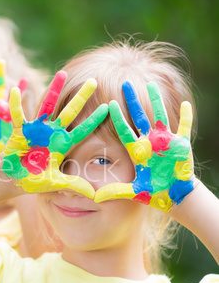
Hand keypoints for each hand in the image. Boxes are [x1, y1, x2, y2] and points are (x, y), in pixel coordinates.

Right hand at [1, 71, 107, 196]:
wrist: (12, 180)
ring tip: (62, 73)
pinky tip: (16, 90)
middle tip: (94, 81)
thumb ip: (73, 185)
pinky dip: (16, 104)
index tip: (109, 107)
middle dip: (81, 97)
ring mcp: (36, 130)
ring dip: (54, 90)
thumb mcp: (55, 183)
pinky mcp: (20, 130)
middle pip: (69, 112)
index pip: (82, 131)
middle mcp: (52, 134)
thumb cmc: (33, 181)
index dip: (95, 120)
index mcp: (62, 145)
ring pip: (47, 106)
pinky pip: (18, 115)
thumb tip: (94, 195)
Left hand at [94, 81, 194, 211]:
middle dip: (132, 101)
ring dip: (156, 101)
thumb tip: (95, 198)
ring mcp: (165, 141)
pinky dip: (186, 116)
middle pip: (139, 117)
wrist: (173, 195)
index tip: (108, 103)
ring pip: (160, 116)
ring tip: (151, 84)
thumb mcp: (133, 192)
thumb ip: (115, 191)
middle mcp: (149, 142)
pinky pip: (184, 127)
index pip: (124, 130)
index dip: (117, 117)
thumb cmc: (152, 192)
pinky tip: (186, 104)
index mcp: (137, 150)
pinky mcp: (181, 145)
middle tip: (125, 84)